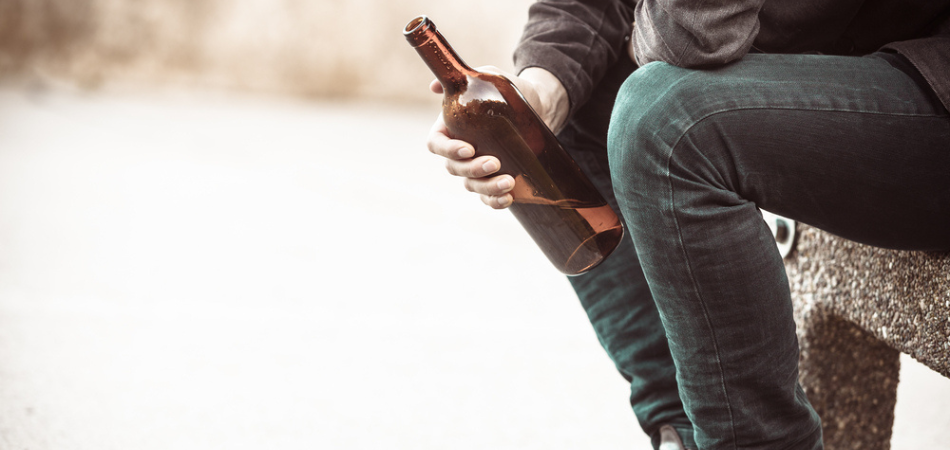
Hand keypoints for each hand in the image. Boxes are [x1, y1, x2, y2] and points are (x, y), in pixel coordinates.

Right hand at [425, 66, 568, 208]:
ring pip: (472, 186)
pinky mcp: (494, 179)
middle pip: (455, 168)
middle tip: (495, 163)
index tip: (469, 149)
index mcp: (450, 128)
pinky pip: (488, 198)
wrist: (538, 105)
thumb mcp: (489, 78)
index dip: (448, 150)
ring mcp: (477, 168)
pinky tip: (508, 198)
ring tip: (509, 182)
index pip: (436, 144)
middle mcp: (460, 152)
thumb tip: (434, 88)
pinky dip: (495, 202)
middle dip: (473, 169)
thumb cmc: (508, 91)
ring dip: (487, 188)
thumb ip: (465, 80)